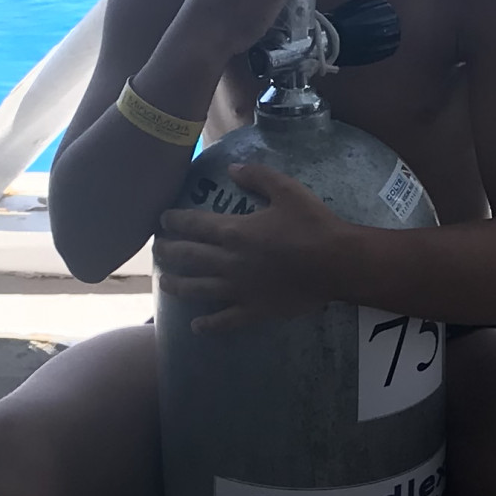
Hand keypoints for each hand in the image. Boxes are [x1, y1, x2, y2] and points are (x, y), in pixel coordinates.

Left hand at [154, 161, 355, 329]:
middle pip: (187, 257)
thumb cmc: (313, 224)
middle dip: (168, 252)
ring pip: (197, 289)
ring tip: (165, 283)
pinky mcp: (253, 310)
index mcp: (234, 231)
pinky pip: (224, 320)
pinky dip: (207, 325)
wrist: (337, 263)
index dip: (174, 221)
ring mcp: (238, 289)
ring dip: (177, 285)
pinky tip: (195, 326)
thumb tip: (231, 169)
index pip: (193, 224)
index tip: (162, 220)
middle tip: (158, 249)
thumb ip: (257, 177)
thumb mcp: (287, 190)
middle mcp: (229, 261)